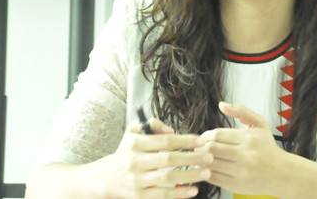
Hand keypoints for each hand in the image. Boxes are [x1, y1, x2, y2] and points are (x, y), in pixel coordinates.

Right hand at [91, 117, 212, 198]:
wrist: (107, 178)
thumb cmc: (126, 151)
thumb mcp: (133, 131)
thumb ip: (152, 125)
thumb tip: (171, 130)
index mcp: (135, 144)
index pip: (164, 141)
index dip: (185, 141)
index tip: (201, 141)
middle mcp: (135, 162)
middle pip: (168, 159)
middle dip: (191, 158)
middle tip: (209, 156)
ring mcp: (137, 180)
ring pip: (167, 178)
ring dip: (189, 175)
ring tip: (207, 172)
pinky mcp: (140, 196)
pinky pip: (163, 195)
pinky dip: (179, 193)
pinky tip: (194, 190)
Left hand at [196, 102, 288, 196]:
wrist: (282, 174)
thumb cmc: (268, 147)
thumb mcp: (260, 124)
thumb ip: (241, 111)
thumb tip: (221, 104)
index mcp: (249, 138)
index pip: (217, 134)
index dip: (205, 136)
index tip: (202, 138)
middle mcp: (246, 155)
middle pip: (212, 148)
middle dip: (200, 148)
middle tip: (197, 148)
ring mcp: (242, 172)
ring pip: (211, 164)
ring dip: (200, 160)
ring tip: (199, 158)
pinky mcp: (238, 186)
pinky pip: (214, 178)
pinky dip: (205, 173)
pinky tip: (206, 169)